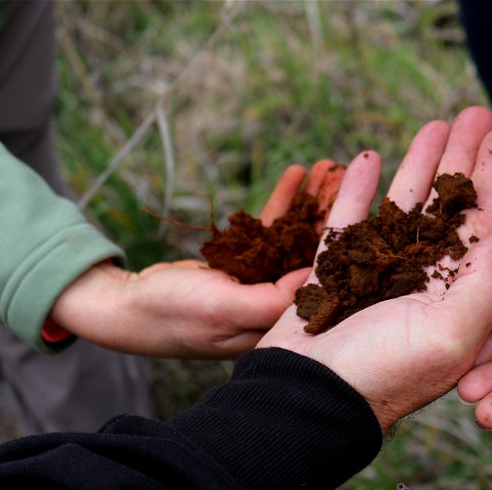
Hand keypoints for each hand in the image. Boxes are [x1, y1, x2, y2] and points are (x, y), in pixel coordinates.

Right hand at [49, 164, 333, 357]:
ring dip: (313, 200)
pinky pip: (271, 228)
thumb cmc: (174, 314)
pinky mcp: (247, 265)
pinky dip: (284, 201)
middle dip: (334, 210)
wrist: (127, 308)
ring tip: (330, 164)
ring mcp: (265, 283)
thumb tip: (318, 279)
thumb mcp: (224, 308)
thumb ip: (270, 298)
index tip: (364, 205)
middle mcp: (281, 304)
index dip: (346, 240)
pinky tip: (298, 172)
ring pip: (297, 235)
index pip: (325, 278)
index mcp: (284, 323)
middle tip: (349, 170)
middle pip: (317, 250)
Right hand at [258, 106, 491, 431]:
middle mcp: (421, 282)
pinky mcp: (333, 272)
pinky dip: (359, 191)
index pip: (482, 226)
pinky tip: (369, 157)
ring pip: (403, 207)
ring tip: (435, 122)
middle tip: (476, 113)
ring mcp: (377, 275)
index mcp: (455, 296)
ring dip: (419, 164)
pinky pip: (348, 221)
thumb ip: (483, 288)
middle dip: (463, 160)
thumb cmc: (384, 374)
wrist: (310, 399)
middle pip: (448, 207)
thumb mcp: (451, 336)